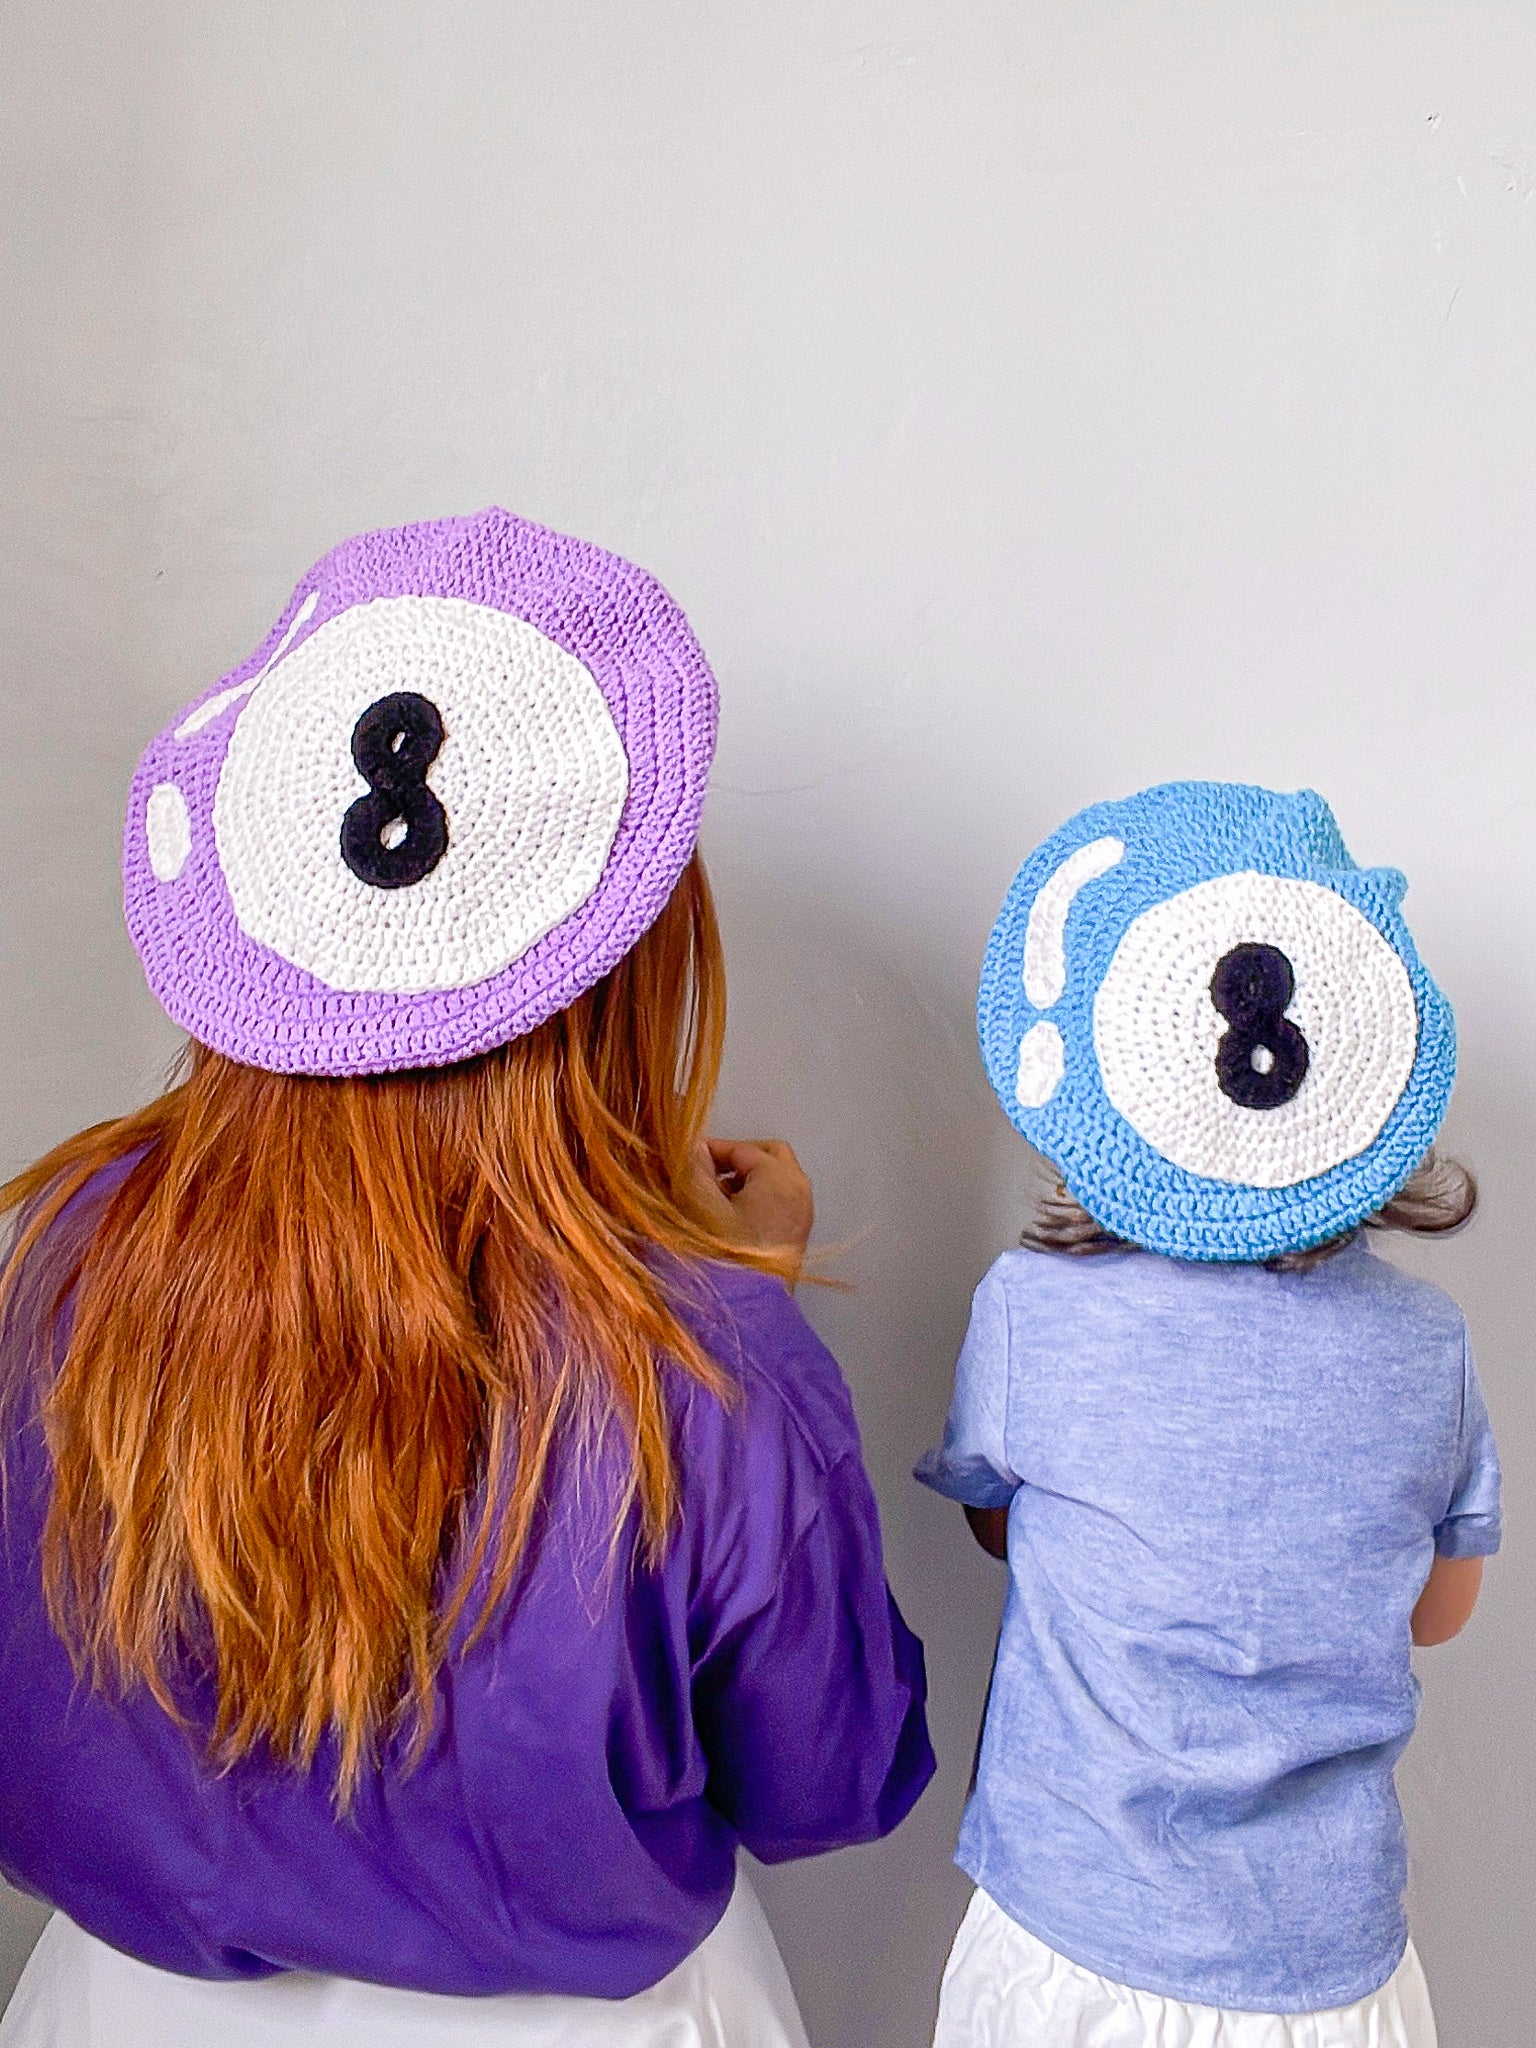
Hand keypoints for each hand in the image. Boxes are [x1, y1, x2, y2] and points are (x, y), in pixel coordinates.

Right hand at [690, 1139, 814, 1280]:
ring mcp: (803, 1212)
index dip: (714, 1148)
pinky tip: (733, 1214)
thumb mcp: (703, 1208)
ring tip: (717, 1194)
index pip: (744, 1149)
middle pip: (770, 1155)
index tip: (688, 1156)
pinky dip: (760, 1194)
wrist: (751, 1308)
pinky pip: (783, 1198)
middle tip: (709, 1169)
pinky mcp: (800, 1232)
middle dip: (738, 1157)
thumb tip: (695, 1148)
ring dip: (749, 1177)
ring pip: (779, 1176)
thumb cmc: (727, 1255)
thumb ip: (697, 1172)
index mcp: (778, 1178)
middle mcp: (799, 1189)